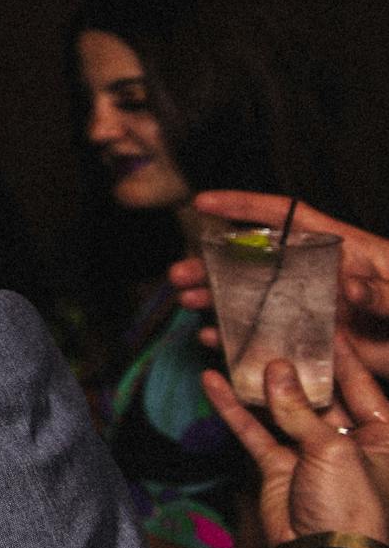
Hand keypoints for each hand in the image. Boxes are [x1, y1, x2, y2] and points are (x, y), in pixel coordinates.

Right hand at [173, 190, 388, 375]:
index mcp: (343, 250)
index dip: (244, 207)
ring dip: (218, 299)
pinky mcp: (320, 344)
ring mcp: (317, 310)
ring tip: (187, 303)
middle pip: (258, 260)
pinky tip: (215, 339)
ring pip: (256, 299)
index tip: (202, 203)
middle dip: (214, 264)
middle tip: (179, 274)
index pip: (288, 217)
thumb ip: (384, 292)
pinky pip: (271, 339)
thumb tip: (347, 283)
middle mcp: (320, 276)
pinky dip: (241, 339)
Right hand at [201, 337, 388, 547]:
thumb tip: (276, 369)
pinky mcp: (278, 465)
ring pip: (280, 408)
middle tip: (269, 327)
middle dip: (292, 363)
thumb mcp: (333, 451)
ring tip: (234, 347)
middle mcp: (346, 439)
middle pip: (316, 392)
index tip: (318, 321)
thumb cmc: (350, 507)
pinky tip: (213, 382)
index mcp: (380, 435)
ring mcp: (309, 451)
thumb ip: (300, 410)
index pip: (359, 384)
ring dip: (256, 382)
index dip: (339, 353)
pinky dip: (232, 408)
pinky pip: (253, 430)